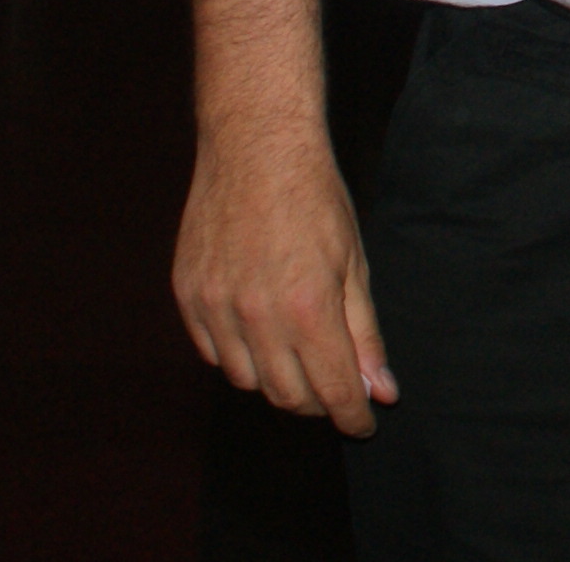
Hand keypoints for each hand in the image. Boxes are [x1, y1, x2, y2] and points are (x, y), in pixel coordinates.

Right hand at [173, 118, 394, 436]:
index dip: (352, 416)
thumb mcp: (354, 263)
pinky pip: (212, 352)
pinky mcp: (187, 295)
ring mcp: (215, 307)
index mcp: (308, 307)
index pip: (332, 390)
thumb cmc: (314, 198)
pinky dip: (239, 355)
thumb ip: (365, 333)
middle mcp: (256, 315)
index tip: (364, 423)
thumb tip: (381, 390)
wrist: (255, 146)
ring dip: (277, 381)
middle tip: (336, 388)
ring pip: (246, 380)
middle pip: (287, 395)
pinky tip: (259, 333)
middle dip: (318, 401)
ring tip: (299, 356)